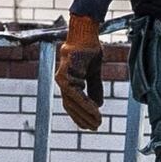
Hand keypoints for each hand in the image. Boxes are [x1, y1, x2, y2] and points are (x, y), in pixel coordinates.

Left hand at [57, 13, 109, 135]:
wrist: (86, 34)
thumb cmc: (89, 49)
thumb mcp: (94, 71)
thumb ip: (94, 87)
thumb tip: (98, 104)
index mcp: (68, 81)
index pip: (72, 104)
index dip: (81, 115)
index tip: (91, 125)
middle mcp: (62, 81)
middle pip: (71, 106)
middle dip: (83, 118)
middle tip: (95, 127)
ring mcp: (62, 78)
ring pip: (73, 102)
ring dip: (86, 113)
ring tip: (98, 122)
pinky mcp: (65, 74)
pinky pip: (76, 94)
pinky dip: (85, 103)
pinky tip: (96, 110)